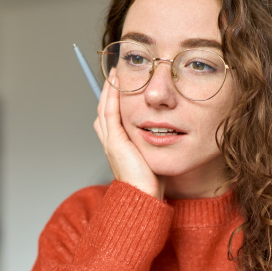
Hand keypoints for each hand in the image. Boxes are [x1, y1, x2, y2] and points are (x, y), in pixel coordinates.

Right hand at [93, 77, 162, 200]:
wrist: (144, 197)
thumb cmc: (151, 183)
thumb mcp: (153, 158)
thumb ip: (154, 144)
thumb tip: (168, 134)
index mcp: (117, 146)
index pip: (111, 117)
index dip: (113, 100)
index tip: (120, 85)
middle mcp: (110, 141)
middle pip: (103, 110)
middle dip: (108, 90)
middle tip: (115, 74)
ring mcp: (110, 141)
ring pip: (104, 108)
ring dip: (108, 89)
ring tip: (114, 73)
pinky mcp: (115, 141)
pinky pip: (110, 112)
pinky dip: (111, 95)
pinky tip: (115, 82)